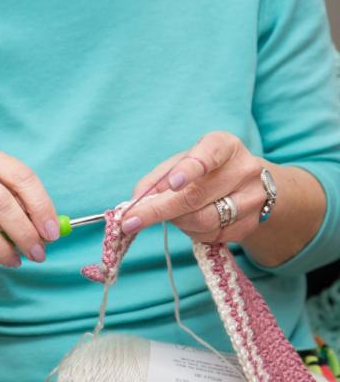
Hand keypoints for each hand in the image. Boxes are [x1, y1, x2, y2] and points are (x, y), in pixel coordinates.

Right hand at [0, 145, 58, 267]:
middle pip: (0, 201)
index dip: (41, 206)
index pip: (21, 176)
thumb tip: (51, 230)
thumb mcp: (1, 195)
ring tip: (15, 261)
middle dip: (24, 232)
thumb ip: (24, 207)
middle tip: (38, 253)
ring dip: (3, 249)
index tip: (52, 232)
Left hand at [122, 132, 266, 243]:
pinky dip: (191, 232)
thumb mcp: (181, 164)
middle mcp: (244, 170)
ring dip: (176, 222)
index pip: (208, 155)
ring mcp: (252, 199)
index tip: (172, 183)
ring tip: (170, 215)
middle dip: (158, 210)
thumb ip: (157, 179)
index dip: (189, 169)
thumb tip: (136, 200)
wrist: (246, 186)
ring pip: (203, 220)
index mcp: (225, 146)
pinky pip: (211, 235)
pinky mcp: (249, 224)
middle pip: (196, 196)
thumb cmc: (205, 172)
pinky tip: (190, 222)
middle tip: (130, 221)